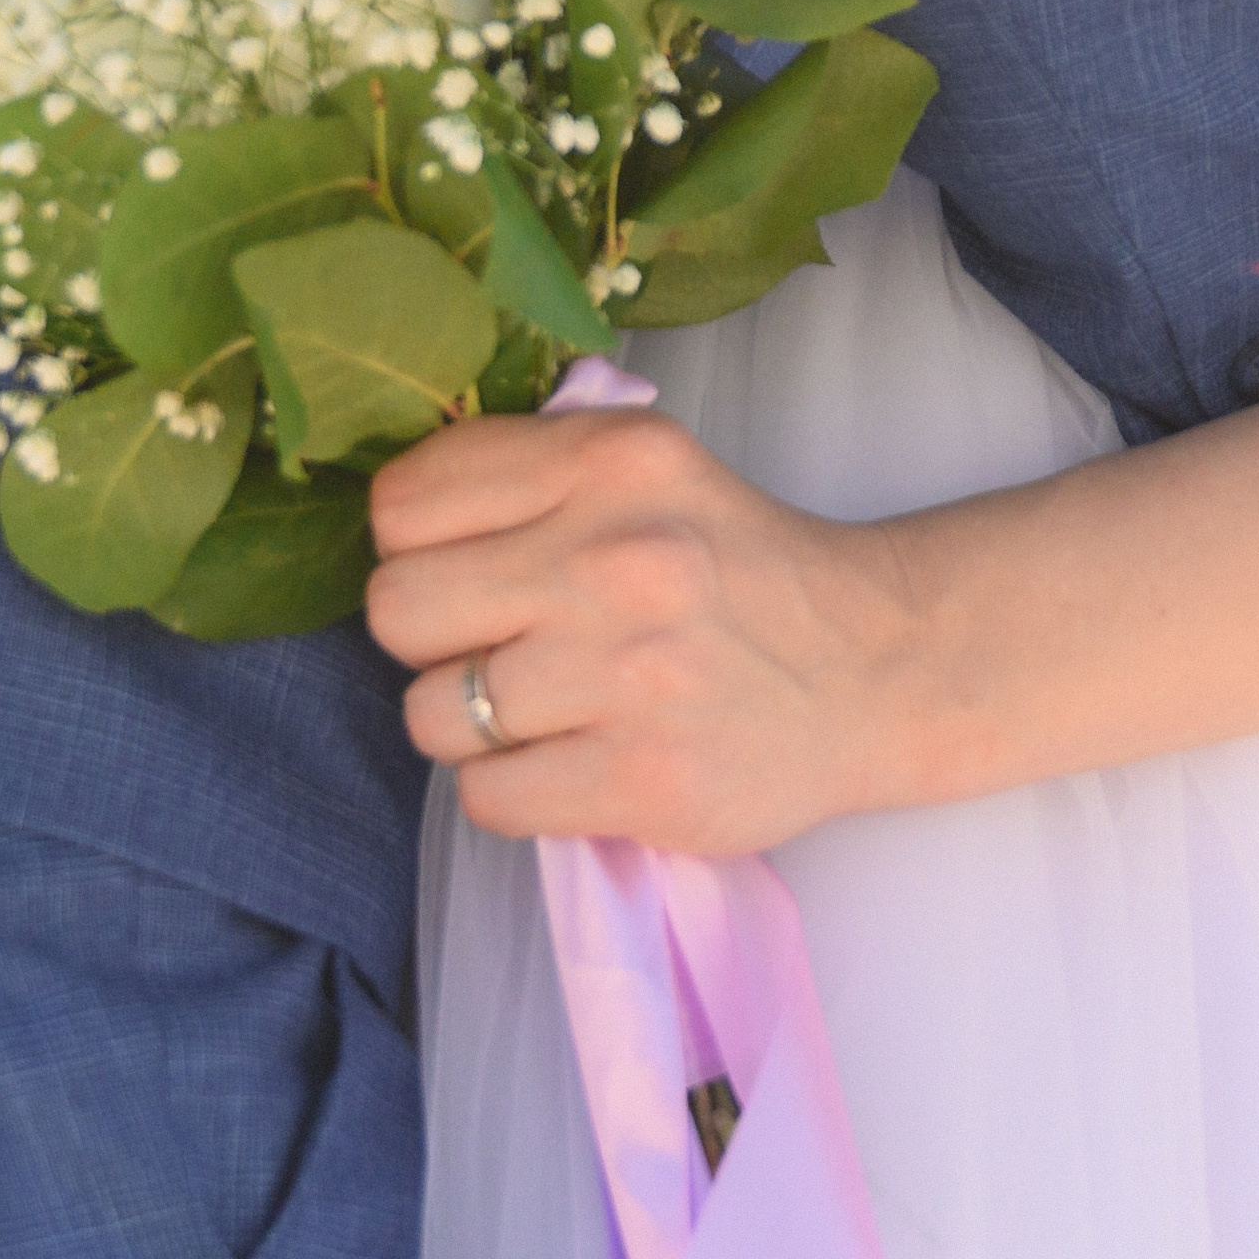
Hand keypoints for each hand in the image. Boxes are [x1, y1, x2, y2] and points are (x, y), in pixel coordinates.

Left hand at [366, 408, 925, 850]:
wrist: (872, 664)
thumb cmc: (733, 565)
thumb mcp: (646, 467)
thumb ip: (527, 468)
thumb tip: (386, 515)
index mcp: (609, 459)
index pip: (402, 502)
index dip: (415, 544)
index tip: (466, 564)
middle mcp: (614, 556)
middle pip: (397, 608)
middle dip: (432, 637)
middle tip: (498, 642)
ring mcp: (629, 674)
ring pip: (431, 713)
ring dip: (473, 723)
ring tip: (547, 707)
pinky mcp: (642, 779)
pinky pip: (483, 798)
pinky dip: (514, 789)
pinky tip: (573, 758)